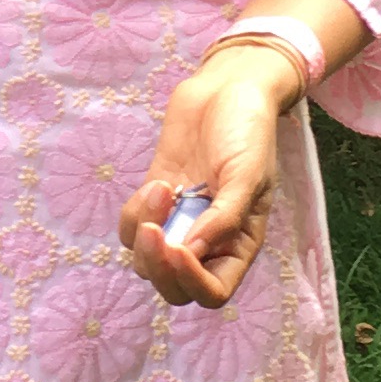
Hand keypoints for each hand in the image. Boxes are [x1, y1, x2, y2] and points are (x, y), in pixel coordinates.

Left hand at [115, 39, 305, 310]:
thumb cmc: (249, 131)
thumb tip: (194, 253)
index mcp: (238, 245)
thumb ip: (225, 217)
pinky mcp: (155, 200)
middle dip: (157, 266)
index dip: (192, 281)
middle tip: (153, 231)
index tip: (179, 248)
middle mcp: (207, 242)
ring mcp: (178, 222)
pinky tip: (159, 183)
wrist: (227, 89)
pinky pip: (131, 227)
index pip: (213, 292)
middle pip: (172, 286)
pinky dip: (135, 211)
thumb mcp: (249, 175)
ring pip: (146, 261)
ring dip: (143, 235)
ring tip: (163, 189)